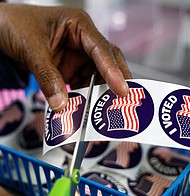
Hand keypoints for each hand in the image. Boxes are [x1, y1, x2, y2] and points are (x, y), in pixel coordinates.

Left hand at [0, 4, 130, 110]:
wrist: (0, 29)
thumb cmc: (15, 25)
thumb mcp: (31, 48)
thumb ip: (47, 76)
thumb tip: (61, 103)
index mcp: (78, 25)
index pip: (101, 49)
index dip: (113, 70)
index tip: (121, 89)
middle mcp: (82, 41)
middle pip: (106, 63)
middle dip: (115, 82)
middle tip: (123, 101)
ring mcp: (76, 57)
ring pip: (95, 77)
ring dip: (98, 93)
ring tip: (103, 109)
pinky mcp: (69, 69)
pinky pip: (81, 85)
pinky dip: (83, 97)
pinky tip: (84, 107)